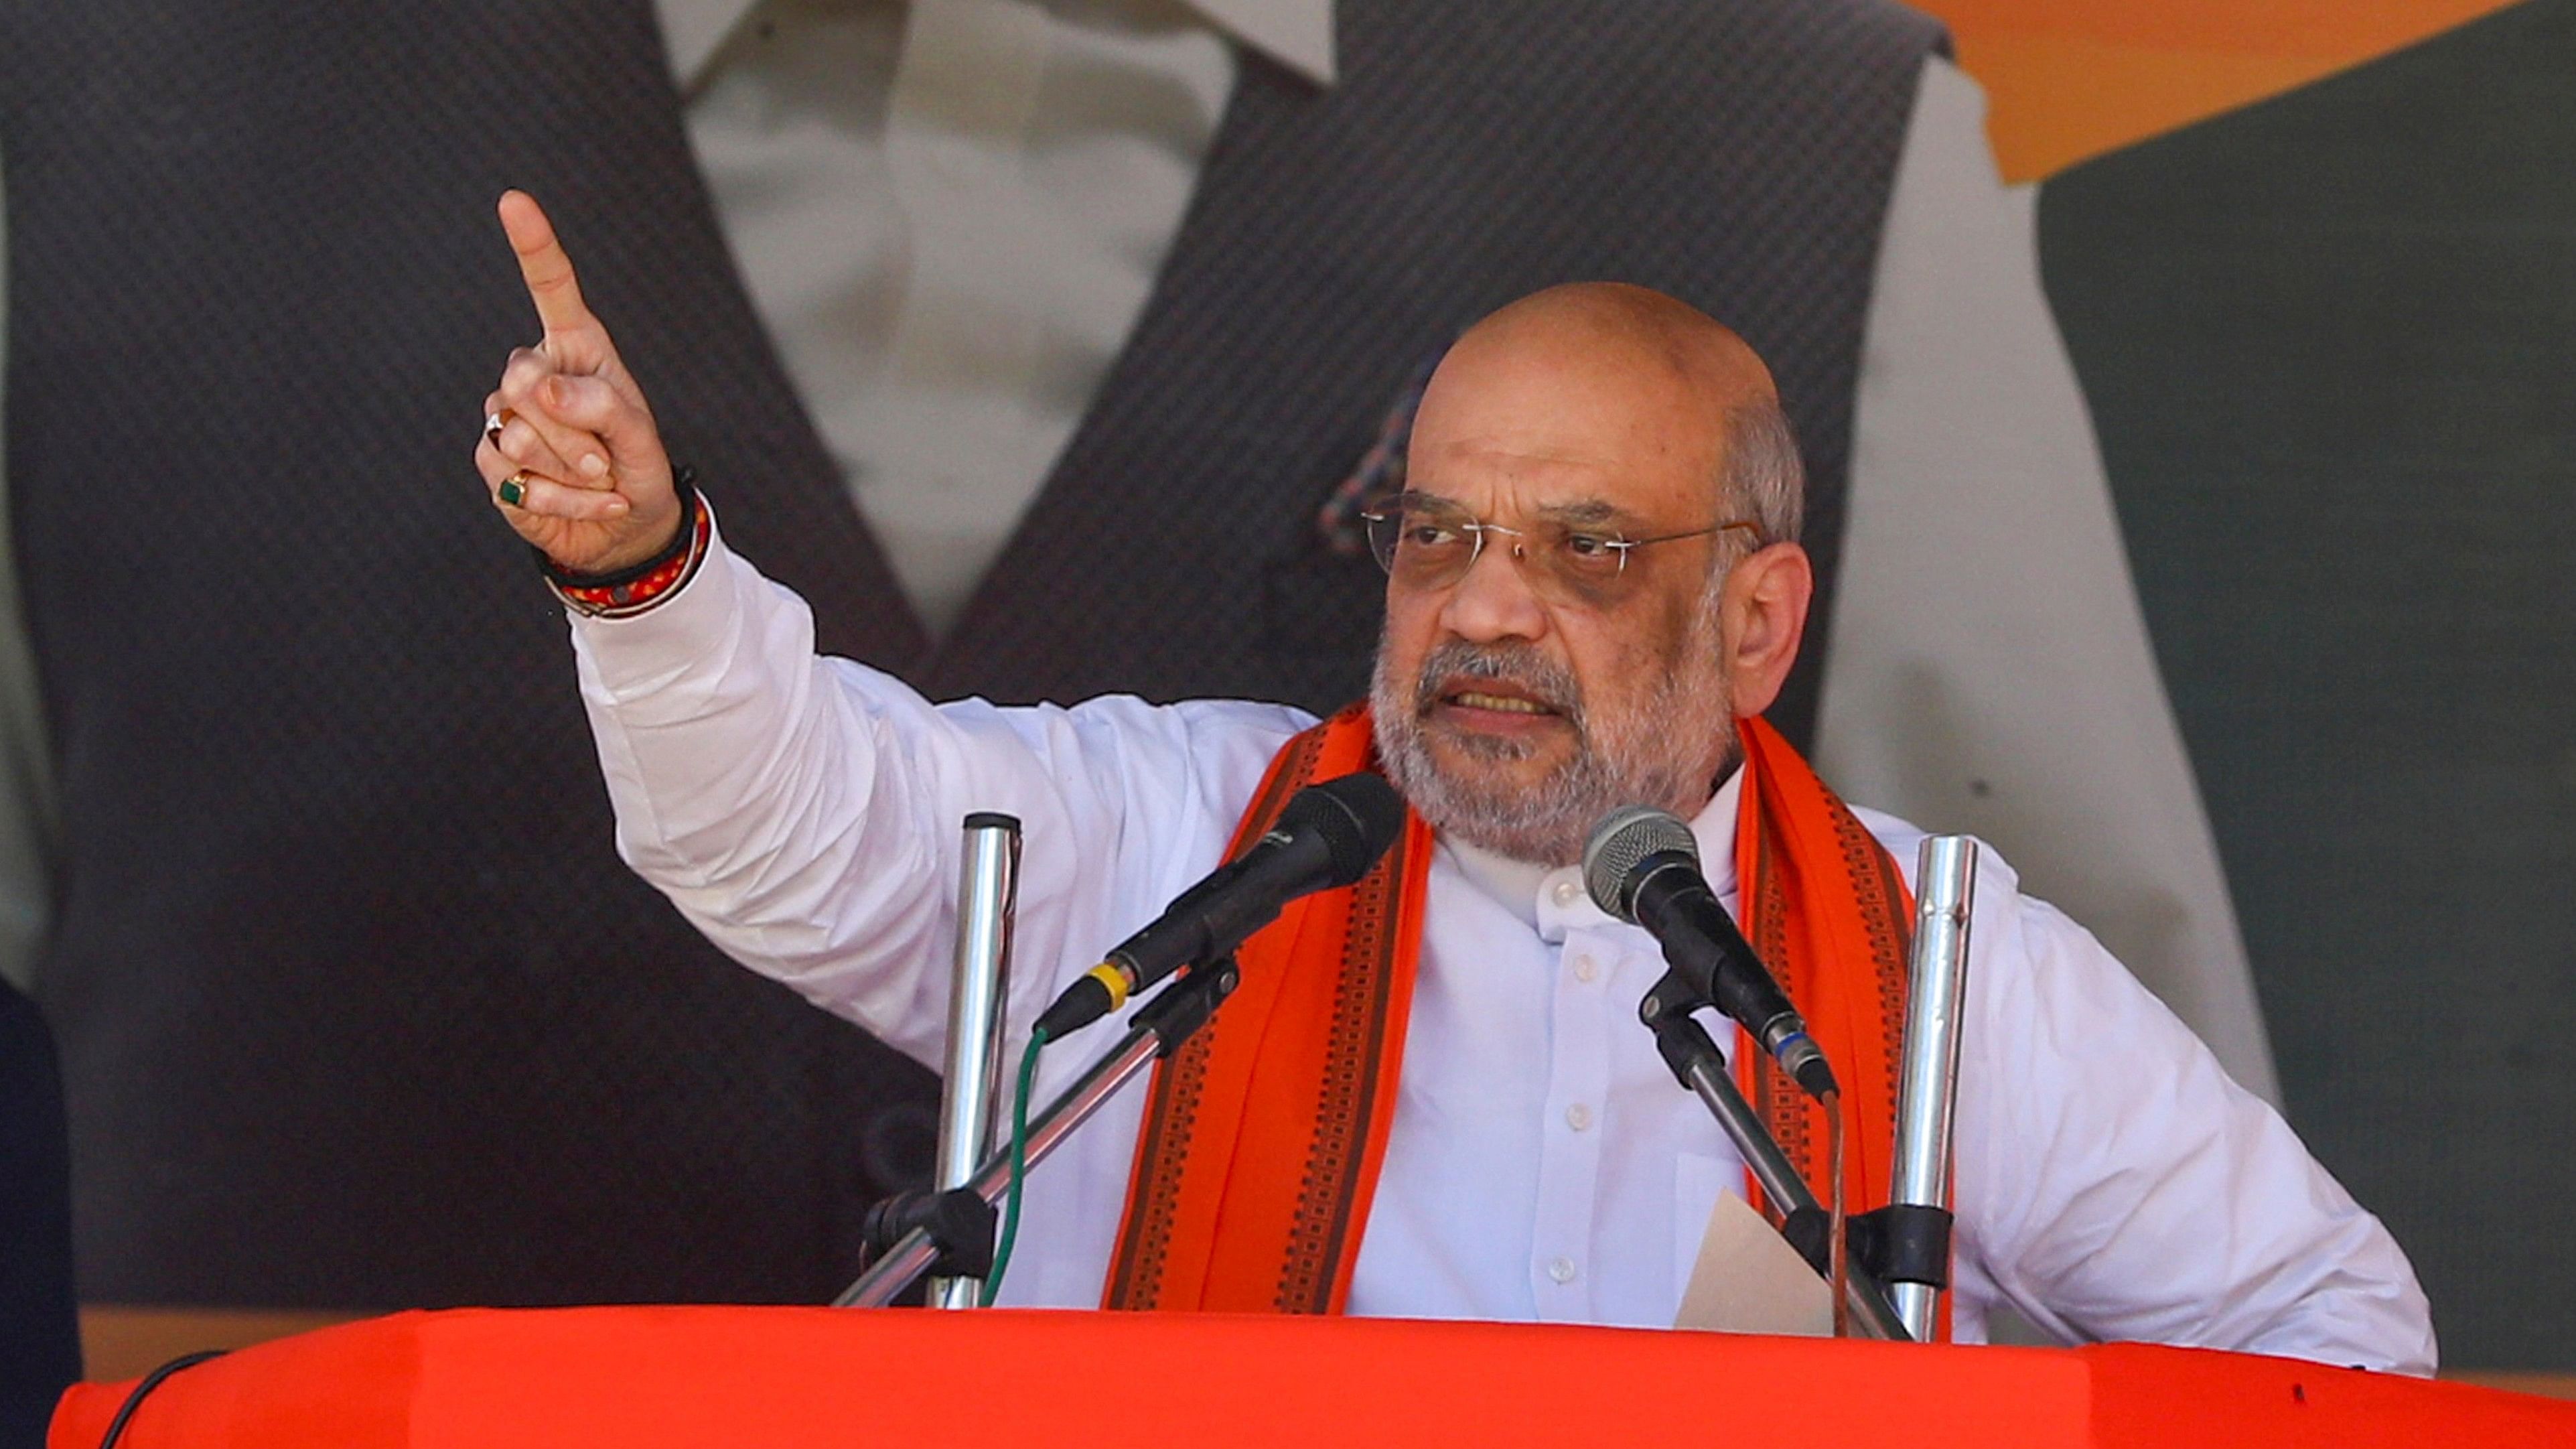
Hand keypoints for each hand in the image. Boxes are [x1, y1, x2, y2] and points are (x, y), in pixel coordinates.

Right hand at [475, 190, 683, 574]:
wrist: (624, 527)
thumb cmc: (635, 466)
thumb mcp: (640, 437)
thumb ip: (602, 406)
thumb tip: (542, 388)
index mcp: (575, 348)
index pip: (551, 288)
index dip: (533, 245)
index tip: (513, 201)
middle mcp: (532, 373)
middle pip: (524, 381)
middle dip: (572, 430)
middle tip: (605, 458)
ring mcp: (505, 416)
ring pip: (519, 435)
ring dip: (572, 471)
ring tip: (597, 478)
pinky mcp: (491, 462)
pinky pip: (518, 480)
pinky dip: (565, 501)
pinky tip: (588, 502)